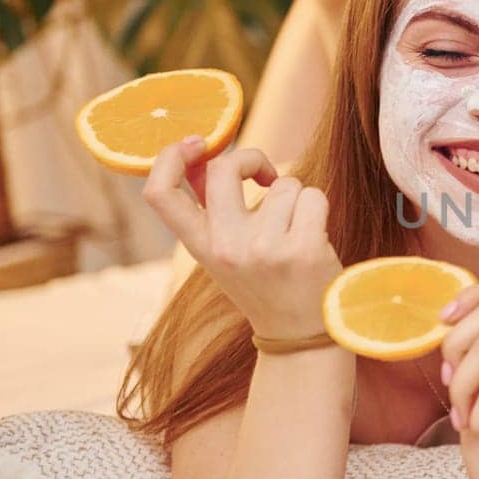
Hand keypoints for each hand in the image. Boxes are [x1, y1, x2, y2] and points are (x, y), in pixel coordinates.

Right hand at [143, 136, 341, 338]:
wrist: (299, 336)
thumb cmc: (265, 283)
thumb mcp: (225, 252)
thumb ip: (213, 209)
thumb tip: (202, 156)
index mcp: (200, 247)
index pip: (160, 194)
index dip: (170, 157)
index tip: (198, 142)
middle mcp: (226, 247)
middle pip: (224, 168)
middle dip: (252, 158)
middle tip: (264, 175)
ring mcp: (264, 248)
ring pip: (284, 183)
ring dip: (296, 197)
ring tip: (295, 232)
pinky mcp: (302, 249)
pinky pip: (313, 196)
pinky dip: (318, 209)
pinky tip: (314, 238)